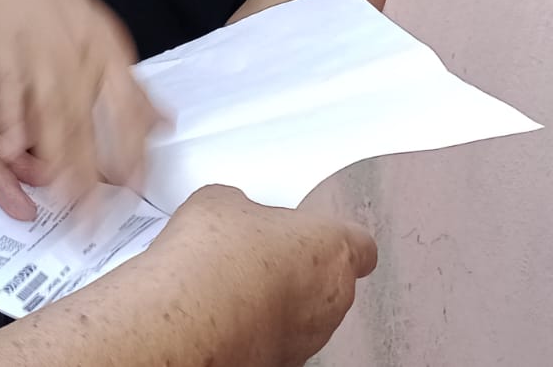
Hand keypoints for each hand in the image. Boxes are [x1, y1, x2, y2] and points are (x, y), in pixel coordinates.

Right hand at [0, 0, 160, 197]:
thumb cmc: (58, 6)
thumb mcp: (103, 40)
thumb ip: (132, 87)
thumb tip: (167, 124)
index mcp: (108, 54)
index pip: (128, 110)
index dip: (132, 150)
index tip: (135, 191)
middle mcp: (80, 56)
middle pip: (89, 122)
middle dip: (92, 172)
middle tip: (94, 217)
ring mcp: (43, 52)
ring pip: (54, 112)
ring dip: (58, 156)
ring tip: (62, 198)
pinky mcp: (8, 49)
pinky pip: (11, 88)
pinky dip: (11, 117)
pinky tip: (11, 148)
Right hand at [147, 186, 377, 366]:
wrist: (194, 318)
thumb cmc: (219, 261)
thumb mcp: (220, 201)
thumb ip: (243, 207)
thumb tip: (230, 212)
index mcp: (333, 250)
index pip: (359, 243)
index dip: (329, 234)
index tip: (306, 227)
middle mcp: (332, 299)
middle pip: (327, 279)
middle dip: (293, 265)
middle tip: (254, 249)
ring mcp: (309, 337)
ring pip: (302, 313)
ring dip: (273, 298)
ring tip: (229, 281)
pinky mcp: (281, 361)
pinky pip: (274, 337)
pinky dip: (254, 326)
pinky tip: (220, 310)